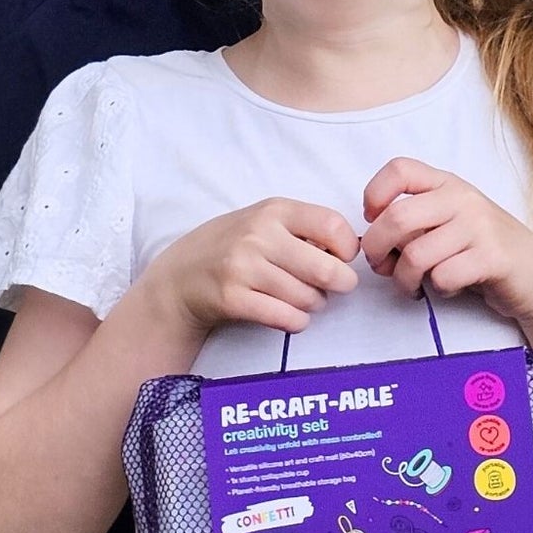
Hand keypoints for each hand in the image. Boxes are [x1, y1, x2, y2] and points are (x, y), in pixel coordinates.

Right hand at [133, 198, 358, 341]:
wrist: (181, 276)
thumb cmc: (233, 247)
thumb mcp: (264, 221)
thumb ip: (303, 228)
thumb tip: (351, 250)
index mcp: (274, 210)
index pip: (333, 226)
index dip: (347, 249)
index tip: (341, 258)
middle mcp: (258, 235)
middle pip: (327, 269)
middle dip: (340, 284)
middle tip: (335, 287)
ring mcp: (243, 267)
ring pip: (308, 298)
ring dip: (314, 305)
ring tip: (303, 299)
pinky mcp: (233, 298)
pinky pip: (286, 318)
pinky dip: (297, 322)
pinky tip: (290, 315)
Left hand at [360, 159, 532, 327]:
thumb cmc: (483, 250)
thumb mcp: (450, 223)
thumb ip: (415, 224)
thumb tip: (373, 243)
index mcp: (448, 184)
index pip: (400, 169)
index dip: (374, 195)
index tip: (373, 220)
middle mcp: (463, 199)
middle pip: (397, 218)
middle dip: (377, 250)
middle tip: (382, 268)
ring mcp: (480, 226)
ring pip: (415, 255)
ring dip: (404, 280)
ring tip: (414, 286)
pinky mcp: (492, 258)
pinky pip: (442, 277)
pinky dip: (437, 290)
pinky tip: (449, 287)